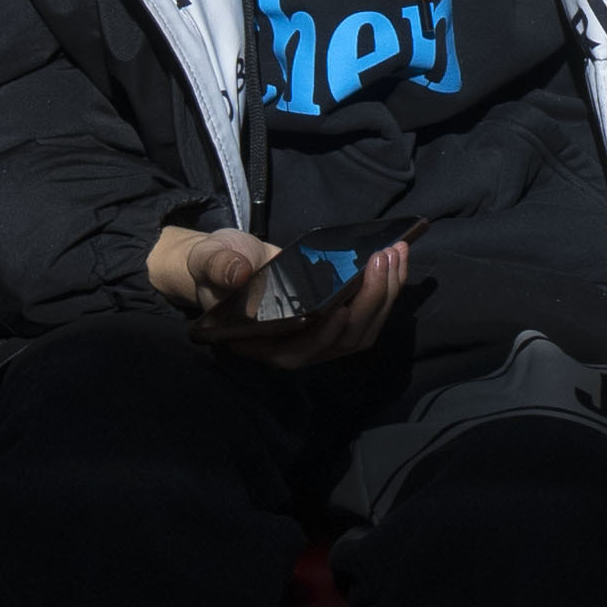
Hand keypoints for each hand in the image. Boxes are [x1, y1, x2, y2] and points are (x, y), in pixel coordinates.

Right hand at [146, 224, 420, 368]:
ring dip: (385, 294)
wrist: (230, 259)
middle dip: (368, 302)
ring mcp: (318, 336)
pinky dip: (386, 288)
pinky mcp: (335, 319)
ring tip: (395, 253)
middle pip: (341, 340)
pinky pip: (368, 314)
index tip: (341, 311)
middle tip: (382, 259)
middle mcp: (293, 348)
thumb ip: (219, 266)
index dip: (323, 338)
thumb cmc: (217, 263)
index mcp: (260, 343)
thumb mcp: (210, 259)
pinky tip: (395, 259)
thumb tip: (239, 273)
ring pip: (362, 330)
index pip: (297, 352)